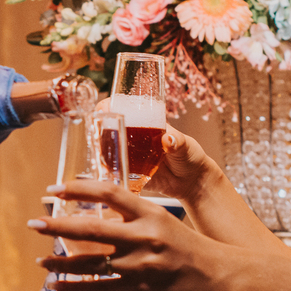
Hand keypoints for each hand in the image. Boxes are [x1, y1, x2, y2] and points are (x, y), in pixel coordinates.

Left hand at [29, 179, 230, 290]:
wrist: (219, 276)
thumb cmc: (188, 247)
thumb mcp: (162, 222)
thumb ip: (131, 218)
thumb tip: (93, 215)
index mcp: (149, 213)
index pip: (108, 193)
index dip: (77, 188)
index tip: (54, 189)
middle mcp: (143, 237)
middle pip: (90, 230)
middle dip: (57, 226)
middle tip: (34, 223)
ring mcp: (140, 265)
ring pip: (89, 263)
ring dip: (60, 262)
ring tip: (41, 260)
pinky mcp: (140, 289)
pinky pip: (98, 288)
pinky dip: (73, 287)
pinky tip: (56, 285)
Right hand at [95, 97, 214, 202]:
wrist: (192, 182)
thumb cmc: (190, 157)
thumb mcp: (186, 145)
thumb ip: (177, 141)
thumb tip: (168, 139)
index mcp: (145, 124)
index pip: (121, 109)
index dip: (107, 107)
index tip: (102, 110)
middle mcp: (133, 139)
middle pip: (108, 130)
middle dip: (99, 132)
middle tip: (99, 137)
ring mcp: (129, 156)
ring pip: (107, 151)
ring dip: (101, 153)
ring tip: (103, 157)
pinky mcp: (129, 175)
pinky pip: (114, 173)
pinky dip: (108, 174)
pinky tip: (107, 174)